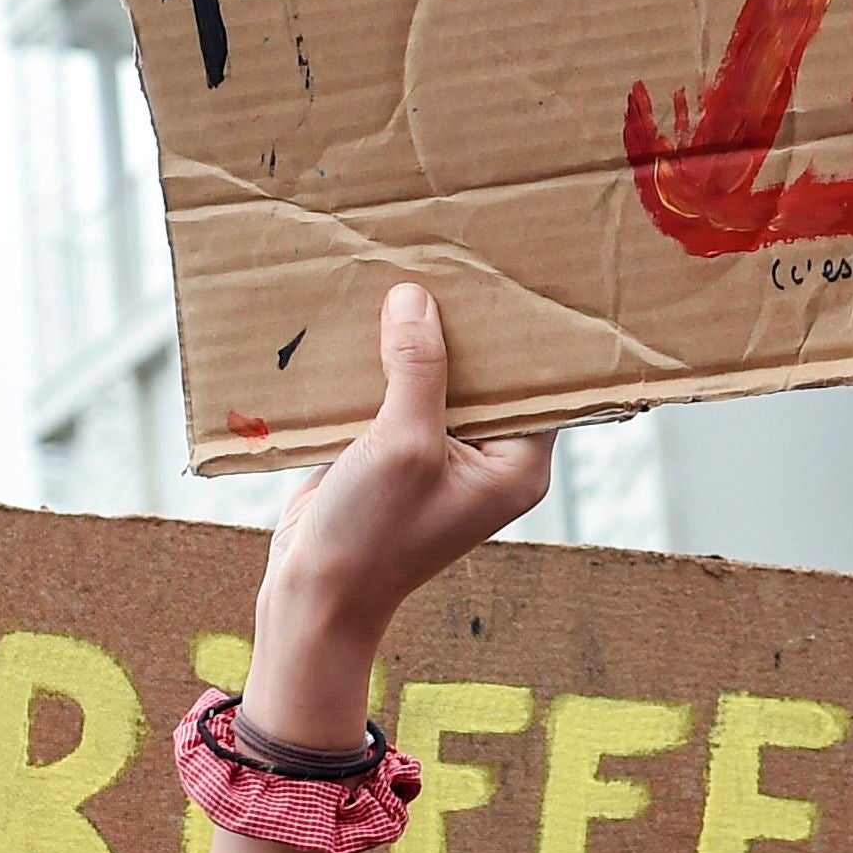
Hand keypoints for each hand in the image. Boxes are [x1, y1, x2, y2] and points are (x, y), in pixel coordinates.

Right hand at [243, 284, 554, 745]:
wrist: (314, 595)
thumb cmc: (373, 535)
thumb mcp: (403, 442)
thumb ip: (417, 369)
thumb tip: (416, 298)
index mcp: (517, 464)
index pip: (539, 383)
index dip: (525, 333)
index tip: (516, 276)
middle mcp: (488, 457)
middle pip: (487, 375)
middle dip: (466, 327)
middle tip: (457, 257)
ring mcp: (440, 454)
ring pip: (438, 380)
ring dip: (417, 340)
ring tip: (408, 271)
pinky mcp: (394, 451)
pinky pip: (397, 394)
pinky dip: (381, 364)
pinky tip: (365, 316)